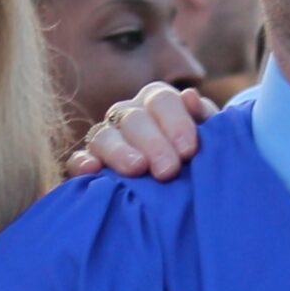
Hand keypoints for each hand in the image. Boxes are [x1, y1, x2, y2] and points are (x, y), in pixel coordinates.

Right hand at [63, 83, 215, 181]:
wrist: (188, 194)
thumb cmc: (200, 161)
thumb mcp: (211, 141)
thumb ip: (205, 120)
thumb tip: (190, 97)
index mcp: (158, 104)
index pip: (161, 99)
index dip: (176, 121)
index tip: (189, 151)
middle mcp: (129, 116)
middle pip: (133, 118)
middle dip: (152, 143)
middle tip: (168, 171)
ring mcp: (106, 138)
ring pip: (103, 135)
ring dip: (119, 151)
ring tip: (136, 169)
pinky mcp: (90, 163)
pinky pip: (78, 159)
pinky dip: (83, 163)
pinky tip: (92, 171)